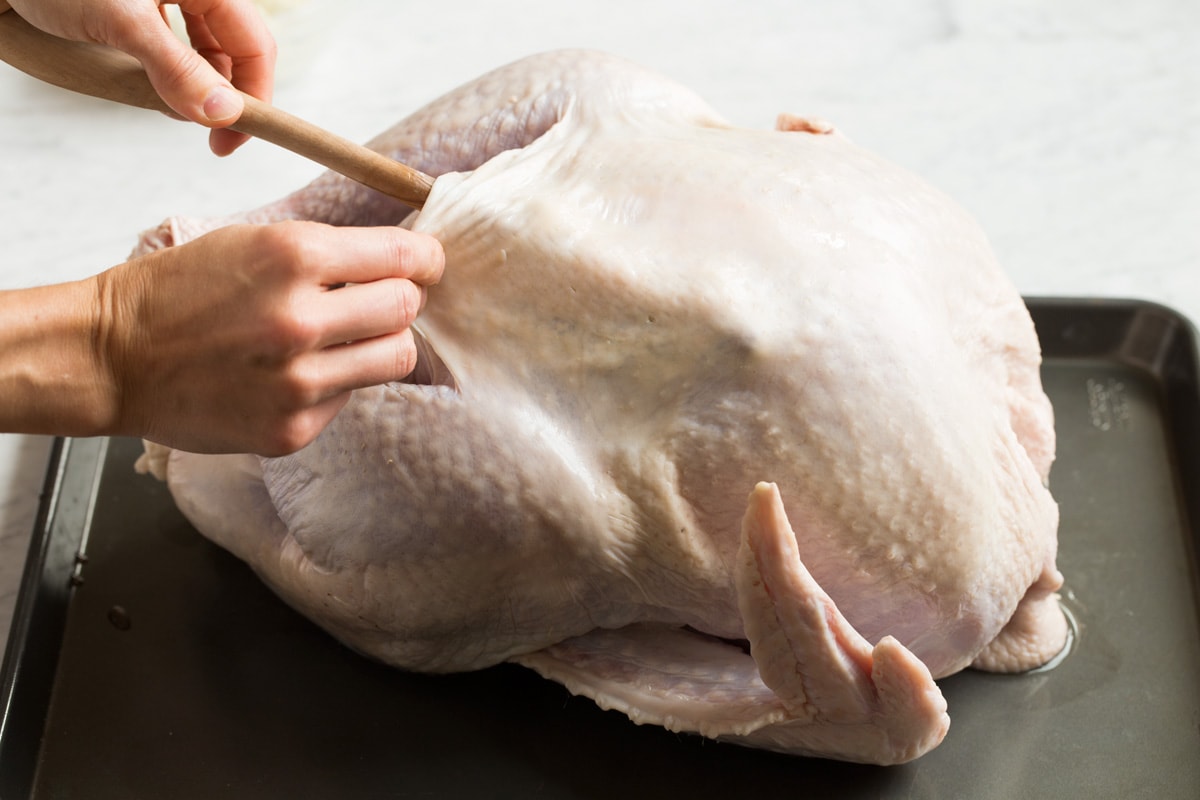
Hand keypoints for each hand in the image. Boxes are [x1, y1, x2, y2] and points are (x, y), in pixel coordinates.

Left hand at [3, 0, 275, 154]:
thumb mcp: (120, 21)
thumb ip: (175, 67)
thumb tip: (224, 115)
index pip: (257, 46)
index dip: (254, 97)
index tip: (230, 141)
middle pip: (237, 48)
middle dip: (227, 95)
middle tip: (207, 137)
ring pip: (209, 48)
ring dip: (200, 86)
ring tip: (176, 109)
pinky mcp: (148, 3)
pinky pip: (180, 42)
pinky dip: (176, 69)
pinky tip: (157, 84)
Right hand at [95, 222, 444, 454]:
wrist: (113, 357)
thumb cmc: (180, 291)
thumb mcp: (252, 242)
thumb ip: (327, 253)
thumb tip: (400, 261)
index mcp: (293, 256)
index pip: (405, 255)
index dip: (425, 258)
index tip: (426, 263)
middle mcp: (301, 319)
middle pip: (408, 308)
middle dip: (401, 300)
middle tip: (379, 301)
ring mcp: (298, 381)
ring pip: (396, 358)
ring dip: (381, 344)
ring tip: (344, 339)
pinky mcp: (292, 428)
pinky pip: (350, 398)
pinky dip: (335, 383)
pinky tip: (293, 374)